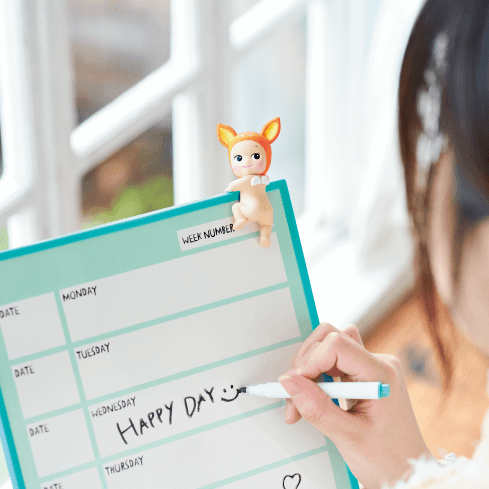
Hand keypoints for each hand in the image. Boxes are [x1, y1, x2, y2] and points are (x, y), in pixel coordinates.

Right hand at [279, 323, 430, 488]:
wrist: (405, 470)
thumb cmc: (386, 459)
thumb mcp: (347, 437)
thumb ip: (315, 407)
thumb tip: (287, 380)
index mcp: (381, 373)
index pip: (336, 344)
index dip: (310, 361)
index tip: (295, 387)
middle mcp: (378, 362)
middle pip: (330, 338)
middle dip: (305, 364)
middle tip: (294, 397)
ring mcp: (371, 366)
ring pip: (328, 346)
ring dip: (309, 369)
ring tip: (302, 402)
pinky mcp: (362, 373)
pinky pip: (332, 361)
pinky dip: (316, 377)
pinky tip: (314, 400)